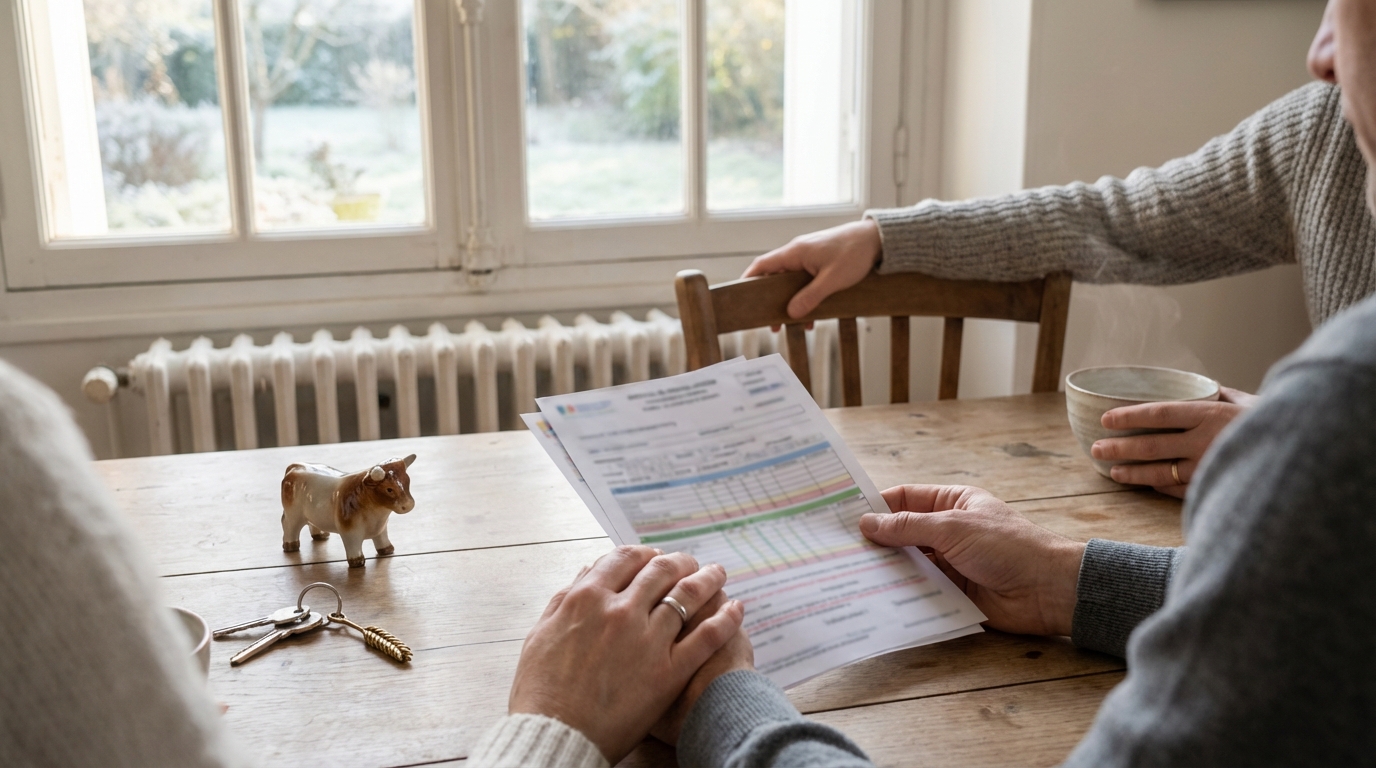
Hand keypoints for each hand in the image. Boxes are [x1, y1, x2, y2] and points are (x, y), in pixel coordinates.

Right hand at [508, 546, 744, 762]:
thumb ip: (564, 602)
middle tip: (690, 562)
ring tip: (718, 574)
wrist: (556, 737)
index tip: (653, 555)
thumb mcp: (541, 636)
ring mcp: (648, 639)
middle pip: (660, 571)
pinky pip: (707, 636)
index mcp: (587, 598)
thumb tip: (585, 575)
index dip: (643, 553)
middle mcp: (620, 610)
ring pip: (688, 596)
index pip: (623, 559)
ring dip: (708, 579)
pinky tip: (737, 609)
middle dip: (680, 561)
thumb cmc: (541, 694)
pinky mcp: (669, 671)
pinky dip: (726, 618)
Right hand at [742, 219, 881, 318]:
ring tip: (790, 324)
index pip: (762, 265)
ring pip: (790, 282)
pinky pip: (805, 282)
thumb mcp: (832, 280)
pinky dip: (805, 298)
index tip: (741, 296)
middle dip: (771, 300)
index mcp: (795, 252)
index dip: (748, 280)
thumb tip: (791, 313)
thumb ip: (810, 297)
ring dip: (789, 302)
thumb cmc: (855, 254)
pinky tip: (813, 316)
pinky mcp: (820, 262)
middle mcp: (798, 252)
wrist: (877, 239)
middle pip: (774, 276)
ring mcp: (809, 257)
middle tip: (770, 322)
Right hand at [861, 485, 1084, 636]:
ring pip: (907, 564)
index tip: (841, 516)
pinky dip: (899, 594)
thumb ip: (908, 527)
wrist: (1047, 590)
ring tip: (846, 574)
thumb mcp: (953, 527)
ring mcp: (949, 563)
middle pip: (901, 534)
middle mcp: (947, 532)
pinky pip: (919, 591)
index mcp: (951, 504)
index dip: (875, 506)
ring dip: (884, 569)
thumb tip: (867, 524)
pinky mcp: (951, 593)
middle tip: (836, 549)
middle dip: (874, 542)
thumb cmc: (1007, 546)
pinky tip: (873, 597)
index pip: (904, 499)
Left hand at [1092, 386, 1257, 497]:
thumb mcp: (1244, 401)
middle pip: (1151, 446)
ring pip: (1160, 473)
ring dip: (1132, 472)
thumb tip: (1194, 387)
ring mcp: (1208, 470)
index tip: (1105, 418)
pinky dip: (1158, 486)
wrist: (1305, 452)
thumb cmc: (1270, 421)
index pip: (1159, 413)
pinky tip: (1143, 482)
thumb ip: (1216, 395)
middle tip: (1095, 447)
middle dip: (1119, 447)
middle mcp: (1205, 443)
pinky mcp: (1213, 491)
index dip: (1129, 416)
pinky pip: (1178, 490)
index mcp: (1210, 414)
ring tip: (1111, 470)